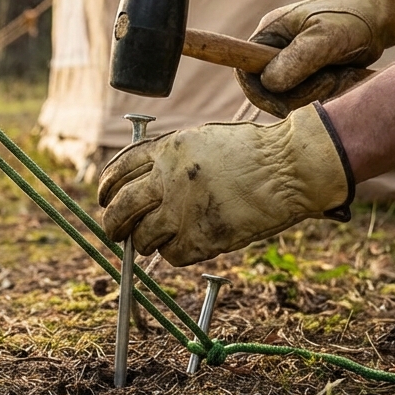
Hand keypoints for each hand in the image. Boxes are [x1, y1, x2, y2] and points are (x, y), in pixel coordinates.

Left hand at [97, 105, 352, 266]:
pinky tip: (189, 243)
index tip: (106, 199)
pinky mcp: (200, 238)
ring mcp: (182, 210)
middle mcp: (167, 179)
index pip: (117, 171)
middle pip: (120, 208)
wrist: (288, 168)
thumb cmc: (252, 153)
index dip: (107, 189)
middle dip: (113, 224)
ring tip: (158, 238)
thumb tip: (142, 184)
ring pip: (142, 237)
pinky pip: (171, 255)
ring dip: (145, 241)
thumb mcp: (202, 139)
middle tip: (115, 232)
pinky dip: (175, 253)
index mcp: (166, 149)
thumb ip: (169, 157)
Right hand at [237, 0, 394, 115]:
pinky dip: (325, 94)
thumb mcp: (325, 37)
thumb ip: (296, 60)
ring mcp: (292, 65)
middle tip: (327, 80)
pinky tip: (341, 79)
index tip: (282, 103)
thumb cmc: (352, 18)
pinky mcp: (308, 77)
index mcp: (269, 35)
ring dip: (316, 93)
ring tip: (338, 73)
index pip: (244, 71)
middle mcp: (275, 51)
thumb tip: (269, 84)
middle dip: (297, 94)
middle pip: (268, 92)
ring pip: (290, 99)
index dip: (257, 92)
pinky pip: (308, 99)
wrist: (380, 17)